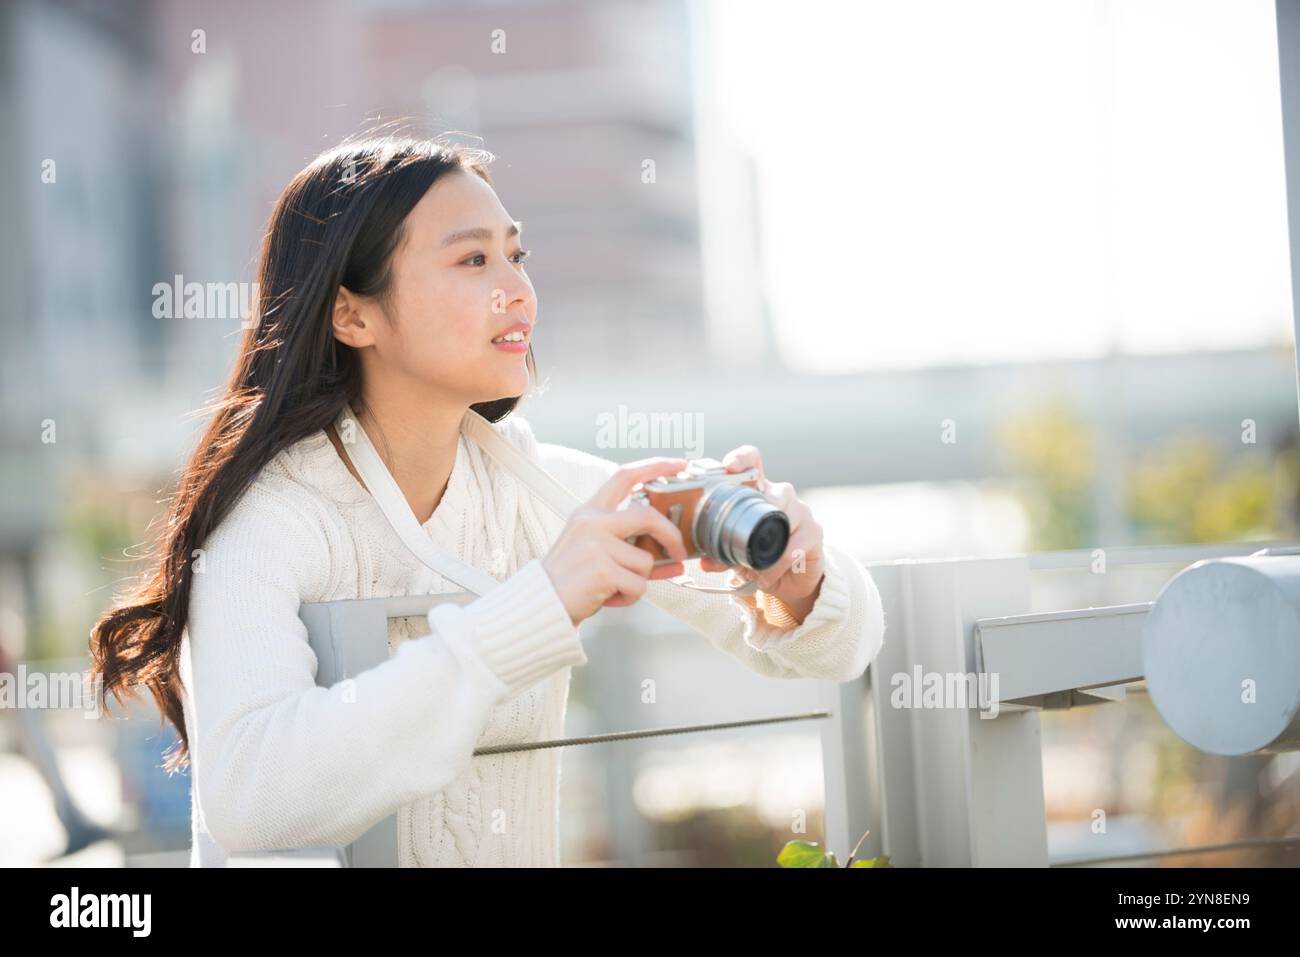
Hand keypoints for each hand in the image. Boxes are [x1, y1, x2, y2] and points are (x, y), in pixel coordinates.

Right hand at [542, 457, 689, 626]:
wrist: (541, 603)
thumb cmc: (571, 578)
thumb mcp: (596, 551)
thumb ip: (629, 544)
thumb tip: (673, 555)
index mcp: (589, 512)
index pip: (625, 476)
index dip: (654, 467)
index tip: (678, 465)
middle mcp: (591, 522)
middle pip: (647, 515)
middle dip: (671, 535)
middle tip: (679, 551)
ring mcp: (596, 545)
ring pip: (646, 561)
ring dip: (638, 579)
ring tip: (614, 585)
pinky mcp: (602, 570)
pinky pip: (638, 585)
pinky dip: (630, 597)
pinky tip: (610, 597)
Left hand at [698, 446, 825, 619]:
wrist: (791, 579)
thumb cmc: (761, 556)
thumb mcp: (736, 553)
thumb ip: (720, 554)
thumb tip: (705, 562)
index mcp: (758, 491)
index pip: (753, 461)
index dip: (742, 458)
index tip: (729, 467)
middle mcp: (781, 495)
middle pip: (773, 492)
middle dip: (755, 519)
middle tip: (739, 544)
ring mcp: (801, 511)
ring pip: (784, 520)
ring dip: (765, 551)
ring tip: (752, 570)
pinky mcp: (814, 531)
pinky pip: (793, 546)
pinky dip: (776, 565)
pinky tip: (766, 576)